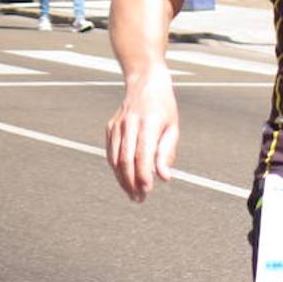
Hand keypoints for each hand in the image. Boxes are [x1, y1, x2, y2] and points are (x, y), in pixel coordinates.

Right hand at [105, 69, 179, 202]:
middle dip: (131, 183)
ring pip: (115, 159)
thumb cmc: (164, 107)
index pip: (142, 155)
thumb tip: (165, 177)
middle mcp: (130, 124)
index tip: (147, 191)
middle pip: (126, 160)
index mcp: (149, 123)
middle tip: (139, 199)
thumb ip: (167, 152)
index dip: (143, 175)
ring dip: (122, 180)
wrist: (145, 82)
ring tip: (133, 194)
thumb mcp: (173, 127)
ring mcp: (117, 126)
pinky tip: (125, 180)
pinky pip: (111, 153)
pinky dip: (116, 169)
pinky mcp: (110, 128)